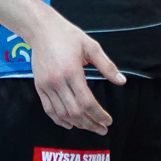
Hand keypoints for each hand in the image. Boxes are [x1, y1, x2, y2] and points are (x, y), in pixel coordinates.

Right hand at [28, 10, 125, 134]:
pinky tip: (70, 124)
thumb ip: (107, 66)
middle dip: (90, 124)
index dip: (99, 115)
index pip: (87, 102)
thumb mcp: (92, 47)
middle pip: (75, 112)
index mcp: (72, 72)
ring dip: (77, 124)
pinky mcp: (39, 87)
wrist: (41, 30)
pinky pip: (48, 109)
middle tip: (102, 130)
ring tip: (90, 127)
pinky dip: (59, 120)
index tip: (108, 121)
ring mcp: (46, 86)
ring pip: (62, 113)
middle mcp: (58, 82)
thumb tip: (122, 81)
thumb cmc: (68, 36)